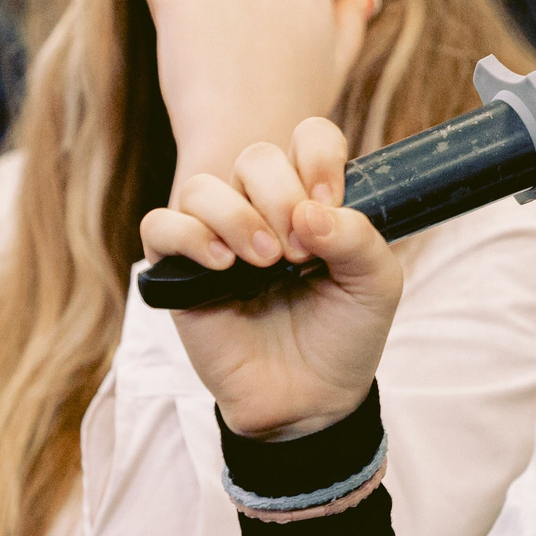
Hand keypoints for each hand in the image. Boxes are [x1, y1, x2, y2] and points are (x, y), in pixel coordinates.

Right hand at [141, 116, 404, 437]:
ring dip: (237, 215)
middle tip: (300, 253)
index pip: (308, 138)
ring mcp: (217, 237)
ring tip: (265, 262)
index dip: (317, 157)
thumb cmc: (345, 334)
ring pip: (203, 187)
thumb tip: (309, 211)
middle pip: (256, 158)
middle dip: (281, 197)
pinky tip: (223, 265)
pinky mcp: (179, 272)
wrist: (313, 398)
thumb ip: (359, 237)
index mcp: (311, 200)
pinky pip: (160, 226)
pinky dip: (189, 236)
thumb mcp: (376, 283)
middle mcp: (262, 209)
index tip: (328, 200)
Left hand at [144, 0, 376, 191]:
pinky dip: (168, 17)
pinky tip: (187, 50)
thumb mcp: (335, 67)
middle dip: (227, 18)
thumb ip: (350, 23)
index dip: (254, 33)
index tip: (256, 68)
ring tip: (213, 67)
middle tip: (233, 71)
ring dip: (197, 18)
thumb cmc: (291, 112)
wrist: (246, 141)